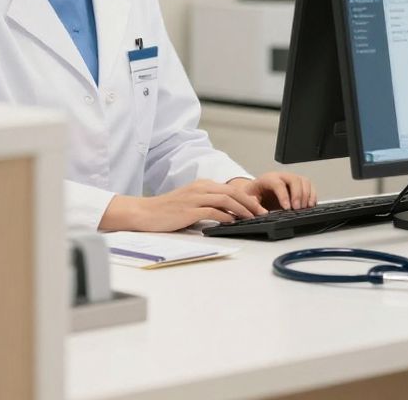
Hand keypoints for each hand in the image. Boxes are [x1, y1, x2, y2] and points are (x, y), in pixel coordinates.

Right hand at [100, 179, 266, 231]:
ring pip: (225, 199)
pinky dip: (225, 215)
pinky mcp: (188, 210)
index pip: (230, 189)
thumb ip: (208, 205)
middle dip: (250, 202)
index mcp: (202, 185)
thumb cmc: (167, 210)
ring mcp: (194, 198)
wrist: (144, 212)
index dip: (247, 197)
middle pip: (232, 192)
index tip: (258, 207)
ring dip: (241, 209)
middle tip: (262, 212)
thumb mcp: (190, 203)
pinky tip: (233, 222)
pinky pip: (212, 211)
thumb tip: (228, 215)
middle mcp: (200, 188)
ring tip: (252, 217)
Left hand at [231, 172, 316, 210]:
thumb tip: (262, 212)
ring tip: (304, 208)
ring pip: (304, 182)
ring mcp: (291, 179)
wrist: (256, 191)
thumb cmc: (253, 194)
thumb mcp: (247, 199)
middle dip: (298, 195)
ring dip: (307, 195)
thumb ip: (253, 205)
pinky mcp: (299, 184)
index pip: (278, 184)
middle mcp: (282, 176)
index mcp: (268, 178)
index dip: (284, 196)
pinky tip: (310, 205)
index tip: (286, 208)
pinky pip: (310, 186)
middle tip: (297, 208)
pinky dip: (312, 195)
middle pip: (294, 180)